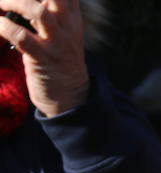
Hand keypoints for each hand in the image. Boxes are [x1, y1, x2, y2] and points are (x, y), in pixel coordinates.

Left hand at [0, 0, 88, 116]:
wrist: (68, 94)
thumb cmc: (58, 58)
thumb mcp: (63, 32)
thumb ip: (52, 11)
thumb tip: (22, 1)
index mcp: (72, 18)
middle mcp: (67, 27)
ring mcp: (56, 43)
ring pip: (37, 11)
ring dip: (12, 2)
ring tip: (0, 4)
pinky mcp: (42, 58)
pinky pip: (19, 36)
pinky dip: (2, 26)